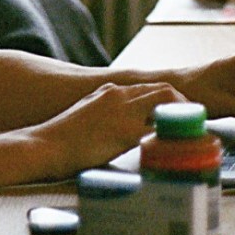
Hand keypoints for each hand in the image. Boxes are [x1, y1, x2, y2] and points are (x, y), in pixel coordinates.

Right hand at [27, 81, 183, 179]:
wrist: (41, 147)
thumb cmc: (59, 138)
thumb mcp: (86, 115)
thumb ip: (105, 114)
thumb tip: (119, 127)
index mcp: (110, 91)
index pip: (149, 87)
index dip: (168, 98)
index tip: (178, 110)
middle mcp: (119, 95)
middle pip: (163, 89)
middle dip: (181, 102)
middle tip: (193, 118)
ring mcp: (122, 112)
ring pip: (165, 101)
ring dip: (181, 114)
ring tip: (191, 129)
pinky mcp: (124, 132)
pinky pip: (156, 130)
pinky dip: (170, 135)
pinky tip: (178, 144)